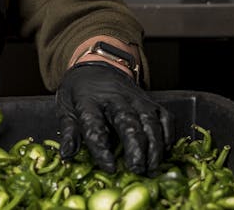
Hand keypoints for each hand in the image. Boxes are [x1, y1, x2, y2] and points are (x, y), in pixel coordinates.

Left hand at [56, 61, 174, 173]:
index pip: (94, 124)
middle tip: (137, 169)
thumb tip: (66, 155)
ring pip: (149, 122)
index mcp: (88, 99)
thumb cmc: (81, 92)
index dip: (102, 147)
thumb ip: (68, 131)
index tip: (109, 168)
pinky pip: (165, 118)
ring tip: (151, 168)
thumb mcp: (66, 106)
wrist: (99, 66)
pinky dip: (167, 137)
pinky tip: (163, 154)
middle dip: (135, 147)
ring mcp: (136, 98)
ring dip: (154, 147)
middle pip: (127, 122)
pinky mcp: (151, 101)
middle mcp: (114, 97)